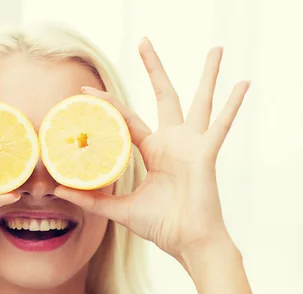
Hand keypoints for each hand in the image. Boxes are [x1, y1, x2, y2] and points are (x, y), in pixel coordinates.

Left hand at [54, 38, 248, 268]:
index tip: (86, 91)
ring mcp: (191, 145)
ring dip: (208, 75)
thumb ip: (93, 200)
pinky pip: (220, 126)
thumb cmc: (162, 225)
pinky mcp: (205, 154)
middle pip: (164, 95)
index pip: (126, 119)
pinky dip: (233, 106)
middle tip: (144, 41)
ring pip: (199, 101)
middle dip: (154, 68)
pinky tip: (244, 83)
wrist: (188, 242)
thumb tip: (57, 191)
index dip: (107, 105)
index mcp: (154, 150)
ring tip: (216, 48)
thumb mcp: (121, 209)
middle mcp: (173, 141)